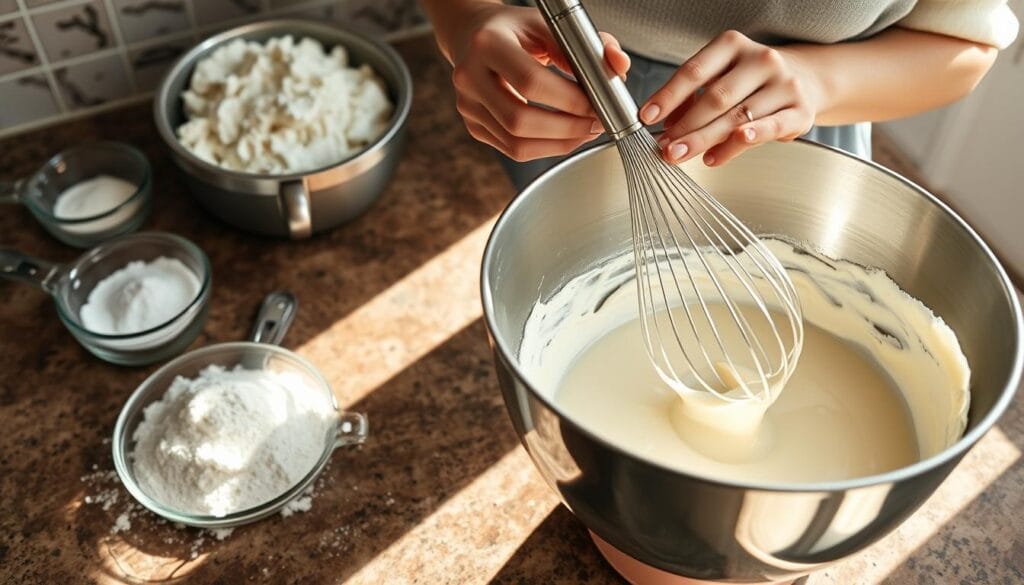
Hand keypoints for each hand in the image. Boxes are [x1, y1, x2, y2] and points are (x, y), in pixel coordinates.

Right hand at [443, 4, 629, 160]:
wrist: (474, 36)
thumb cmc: (516, 30)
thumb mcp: (551, 24)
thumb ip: (590, 44)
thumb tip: (619, 67)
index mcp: (487, 44)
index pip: (530, 81)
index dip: (568, 100)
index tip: (596, 104)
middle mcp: (468, 76)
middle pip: (519, 120)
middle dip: (566, 128)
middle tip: (595, 124)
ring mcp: (467, 105)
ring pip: (516, 143)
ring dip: (558, 144)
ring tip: (584, 131)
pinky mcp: (473, 126)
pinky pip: (512, 149)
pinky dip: (544, 148)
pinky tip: (564, 136)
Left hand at [640, 30, 822, 166]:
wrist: (806, 78)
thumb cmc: (751, 81)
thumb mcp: (720, 77)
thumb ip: (691, 98)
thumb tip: (664, 125)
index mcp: (733, 45)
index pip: (694, 71)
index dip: (668, 96)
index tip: (647, 116)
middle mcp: (761, 59)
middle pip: (715, 98)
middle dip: (685, 126)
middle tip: (664, 147)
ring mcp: (783, 84)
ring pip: (737, 117)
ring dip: (705, 139)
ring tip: (682, 154)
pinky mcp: (799, 110)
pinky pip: (767, 129)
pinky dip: (740, 144)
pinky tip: (718, 155)